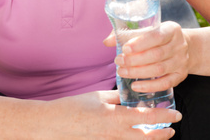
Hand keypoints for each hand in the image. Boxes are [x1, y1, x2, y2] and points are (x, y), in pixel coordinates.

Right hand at [48, 90, 180, 138]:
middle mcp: (116, 134)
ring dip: (150, 138)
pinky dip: (134, 139)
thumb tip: (130, 96)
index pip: (147, 118)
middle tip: (171, 129)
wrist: (56, 124)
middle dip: (162, 134)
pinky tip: (135, 133)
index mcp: (116, 117)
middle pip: (147, 138)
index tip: (175, 115)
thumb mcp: (99, 96)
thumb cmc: (75, 107)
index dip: (164, 116)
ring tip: (158, 132)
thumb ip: (117, 97)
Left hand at [104, 21, 188, 92]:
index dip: (140, 43)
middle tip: (118, 61)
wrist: (186, 47)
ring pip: (159, 69)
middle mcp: (179, 45)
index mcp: (171, 29)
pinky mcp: (180, 76)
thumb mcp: (148, 29)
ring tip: (122, 72)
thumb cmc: (159, 36)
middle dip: (134, 60)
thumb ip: (127, 34)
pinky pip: (165, 83)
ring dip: (138, 72)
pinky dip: (149, 86)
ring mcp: (181, 61)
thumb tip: (106, 41)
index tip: (125, 48)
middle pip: (156, 55)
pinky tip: (135, 86)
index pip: (156, 36)